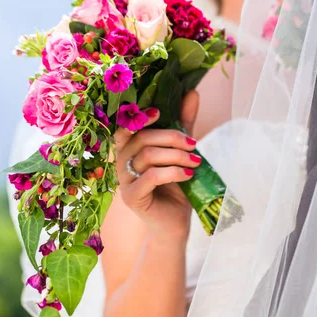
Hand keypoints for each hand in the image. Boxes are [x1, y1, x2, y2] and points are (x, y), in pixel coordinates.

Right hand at [114, 91, 199, 242]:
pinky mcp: (132, 197)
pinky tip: (188, 176)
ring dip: (176, 156)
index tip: (160, 112)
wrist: (175, 222)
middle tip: (194, 145)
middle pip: (141, 138)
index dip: (139, 116)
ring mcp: (124, 180)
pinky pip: (151, 176)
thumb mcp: (181, 151)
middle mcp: (121, 162)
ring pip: (147, 156)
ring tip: (195, 162)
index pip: (125, 126)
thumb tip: (192, 93)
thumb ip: (183, 124)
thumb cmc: (175, 186)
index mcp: (129, 149)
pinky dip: (173, 172)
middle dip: (171, 137)